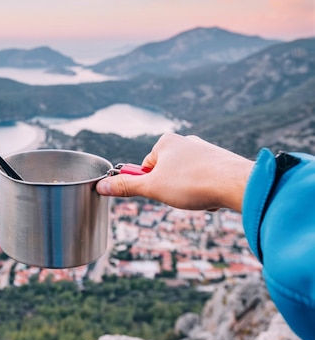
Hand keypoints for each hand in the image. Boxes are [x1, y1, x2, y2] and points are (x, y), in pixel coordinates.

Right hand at [96, 133, 254, 211]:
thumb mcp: (152, 187)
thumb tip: (101, 186)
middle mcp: (186, 141)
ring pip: (186, 180)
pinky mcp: (221, 162)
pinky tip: (213, 197)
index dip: (150, 183)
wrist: (238, 184)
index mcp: (166, 141)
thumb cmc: (193, 182)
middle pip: (166, 173)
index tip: (160, 191)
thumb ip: (126, 187)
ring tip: (199, 197)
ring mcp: (205, 151)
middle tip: (180, 196)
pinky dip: (205, 193)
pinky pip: (205, 182)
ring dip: (189, 194)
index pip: (146, 166)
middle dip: (171, 190)